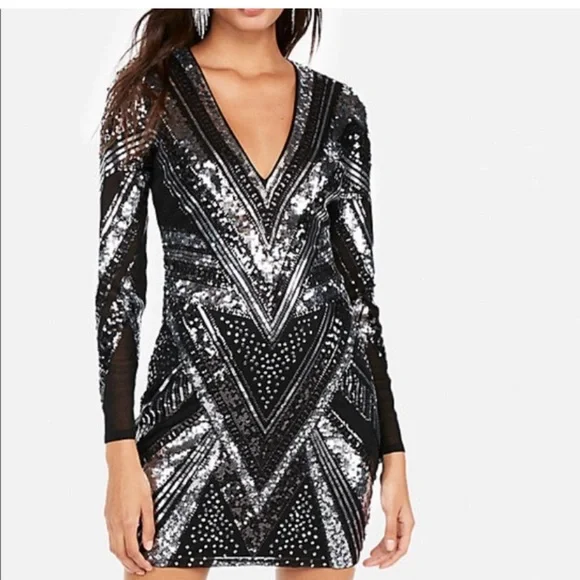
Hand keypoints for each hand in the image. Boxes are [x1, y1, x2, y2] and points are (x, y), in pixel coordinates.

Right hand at [104, 440, 154, 575]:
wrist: (121, 468)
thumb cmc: (137, 483)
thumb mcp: (148, 504)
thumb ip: (149, 526)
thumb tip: (148, 546)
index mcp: (127, 522)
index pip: (132, 551)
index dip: (140, 563)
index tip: (148, 567)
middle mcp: (116, 524)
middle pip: (120, 554)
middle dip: (130, 565)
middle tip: (141, 571)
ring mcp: (109, 520)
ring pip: (113, 547)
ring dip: (122, 559)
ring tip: (133, 563)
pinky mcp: (107, 515)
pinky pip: (110, 537)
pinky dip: (117, 548)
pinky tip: (124, 546)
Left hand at [362, 452, 414, 568]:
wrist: (392, 469)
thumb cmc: (394, 485)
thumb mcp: (390, 508)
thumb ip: (390, 529)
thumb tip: (390, 548)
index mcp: (407, 524)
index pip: (401, 549)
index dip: (390, 560)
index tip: (378, 566)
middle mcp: (405, 524)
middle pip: (395, 548)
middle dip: (383, 557)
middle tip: (368, 563)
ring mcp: (399, 520)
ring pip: (392, 541)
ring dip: (381, 550)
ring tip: (369, 557)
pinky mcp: (393, 515)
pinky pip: (389, 534)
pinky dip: (382, 541)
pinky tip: (375, 546)